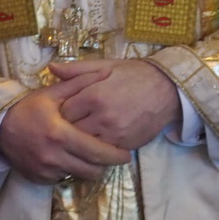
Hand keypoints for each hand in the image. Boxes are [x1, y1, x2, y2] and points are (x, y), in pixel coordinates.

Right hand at [0, 70, 131, 184]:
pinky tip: (71, 158)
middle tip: (115, 157)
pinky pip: (63, 179)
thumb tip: (105, 74)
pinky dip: (71, 171)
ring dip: (89, 168)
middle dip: (106, 165)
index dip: (114, 155)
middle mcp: (54, 156)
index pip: (96, 152)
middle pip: (92, 169)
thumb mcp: (52, 93)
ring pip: (79, 176)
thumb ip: (79, 84)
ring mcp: (46, 171)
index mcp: (60, 134)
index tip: (127, 154)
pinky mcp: (39, 179)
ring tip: (93, 156)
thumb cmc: (29, 108)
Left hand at [54, 58, 182, 151]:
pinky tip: (95, 143)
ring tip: (80, 135)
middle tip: (69, 124)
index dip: (61, 111)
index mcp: (94, 95)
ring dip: (81, 141)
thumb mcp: (106, 66)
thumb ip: (77, 70)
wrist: (167, 90)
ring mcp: (114, 134)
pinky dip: (96, 149)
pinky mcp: (125, 146)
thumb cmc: (134, 75)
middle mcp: (102, 117)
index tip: (63, 109)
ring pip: (85, 145)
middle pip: (72, 131)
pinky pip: (102, 153)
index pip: (64, 111)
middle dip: (68, 128)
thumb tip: (51, 68)